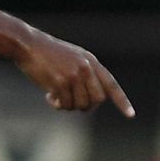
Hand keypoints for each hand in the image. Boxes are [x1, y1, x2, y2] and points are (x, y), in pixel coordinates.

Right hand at [15, 31, 134, 116]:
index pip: (111, 85)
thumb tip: (92, 102)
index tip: (131, 115)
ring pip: (82, 105)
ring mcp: (74, 75)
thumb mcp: (73, 58)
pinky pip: (65, 105)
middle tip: (72, 101)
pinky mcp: (60, 82)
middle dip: (86, 105)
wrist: (28, 45)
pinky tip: (48, 95)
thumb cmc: (48, 54)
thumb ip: (86, 75)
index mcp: (91, 62)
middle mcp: (86, 68)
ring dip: (69, 106)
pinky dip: (57, 105)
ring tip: (58, 96)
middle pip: (97, 100)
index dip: (122, 101)